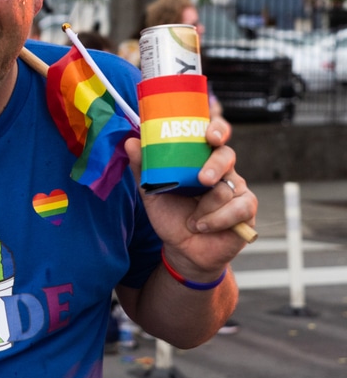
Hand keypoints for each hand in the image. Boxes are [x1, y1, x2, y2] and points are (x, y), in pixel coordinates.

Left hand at [125, 117, 257, 272]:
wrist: (182, 249)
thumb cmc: (170, 215)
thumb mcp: (152, 191)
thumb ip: (143, 167)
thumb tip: (131, 142)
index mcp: (200, 159)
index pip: (213, 135)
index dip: (216, 128)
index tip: (209, 134)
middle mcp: (221, 169)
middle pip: (226, 155)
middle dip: (215, 165)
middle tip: (202, 179)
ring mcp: (236, 188)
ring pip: (226, 187)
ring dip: (205, 207)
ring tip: (192, 220)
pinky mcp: (246, 208)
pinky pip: (238, 207)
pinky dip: (217, 219)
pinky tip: (203, 226)